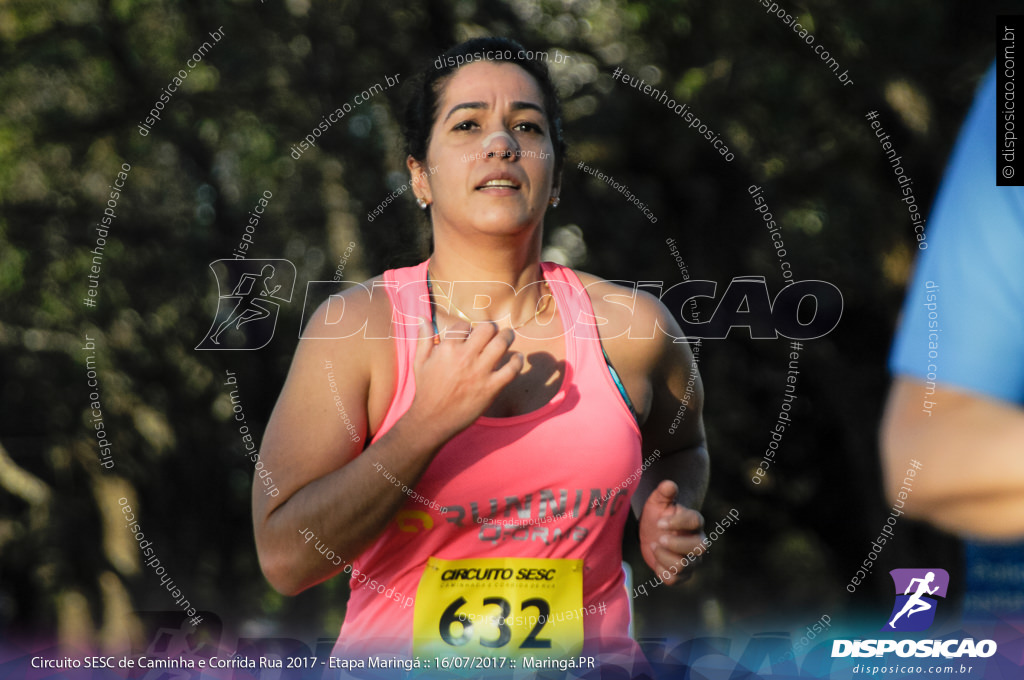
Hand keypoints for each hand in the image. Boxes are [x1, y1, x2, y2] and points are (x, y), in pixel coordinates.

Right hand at [405, 317, 523, 442]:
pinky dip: (517, 361)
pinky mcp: (491, 388)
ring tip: (508, 337)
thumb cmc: (426, 390)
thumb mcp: (420, 362)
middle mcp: (465, 357)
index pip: (464, 325)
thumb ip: (423, 339)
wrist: (432, 420)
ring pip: (502, 344)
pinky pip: (511, 369)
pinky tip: (517, 359)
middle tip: (494, 331)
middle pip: (487, 329)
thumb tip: (423, 318)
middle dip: (491, 327)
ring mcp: (479, 372)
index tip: (471, 334)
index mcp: (447, 348)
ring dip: (507, 337)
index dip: (469, 328)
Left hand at [639, 480, 704, 584]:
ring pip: (684, 565)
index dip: (677, 522)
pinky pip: (674, 580)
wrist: (653, 533)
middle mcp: (698, 542)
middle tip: (658, 539)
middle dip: (676, 544)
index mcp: (694, 522)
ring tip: (654, 546)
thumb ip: (664, 492)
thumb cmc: (658, 515)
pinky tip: (656, 560)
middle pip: (699, 547)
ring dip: (664, 557)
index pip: (696, 521)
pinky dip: (661, 571)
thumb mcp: (658, 502)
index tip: (659, 522)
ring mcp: (692, 560)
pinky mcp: (682, 575)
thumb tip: (669, 484)